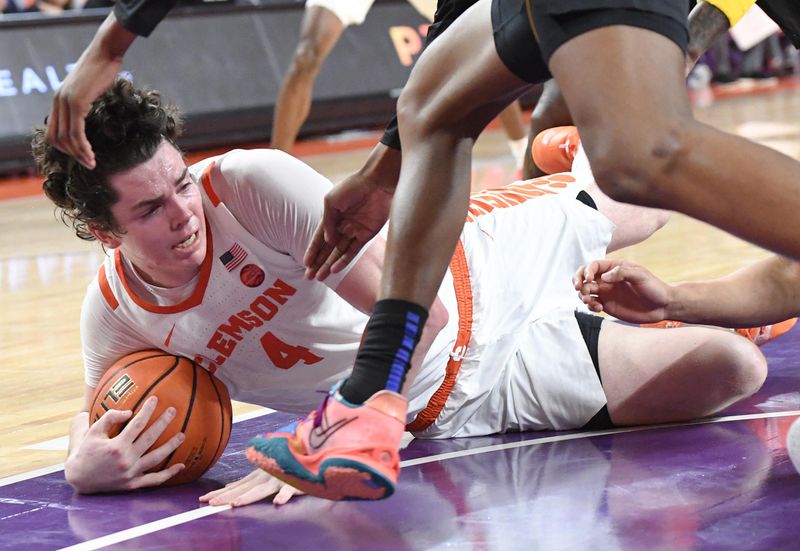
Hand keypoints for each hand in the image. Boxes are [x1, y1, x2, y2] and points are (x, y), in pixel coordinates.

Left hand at [46, 53, 121, 168]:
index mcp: (59, 99)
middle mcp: (58, 101)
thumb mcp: (88, 88)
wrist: (105, 52)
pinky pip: (76, 132)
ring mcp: (66, 102)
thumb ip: (83, 101)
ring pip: (67, 138)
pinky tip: (91, 153)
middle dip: (72, 155)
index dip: (65, 148)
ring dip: (79, 154)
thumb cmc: (102, 69)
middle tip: (89, 163)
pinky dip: (83, 146)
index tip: (82, 155)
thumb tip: (87, 112)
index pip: (53, 132)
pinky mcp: (77, 103)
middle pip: (57, 139)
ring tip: (92, 162)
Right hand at [65, 396, 184, 492]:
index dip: (147, 410)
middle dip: (163, 422)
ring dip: (171, 446)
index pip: (137, 424)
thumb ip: (110, 418)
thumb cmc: (86, 450)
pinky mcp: (133, 484)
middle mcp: (126, 460)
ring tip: (182, 435)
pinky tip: (181, 466)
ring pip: (156, 458)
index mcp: (116, 446)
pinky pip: (154, 480)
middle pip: (150, 438)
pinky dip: (168, 474)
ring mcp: (131, 473)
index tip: (155, 399)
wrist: (78, 478)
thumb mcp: (93, 431)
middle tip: (173, 411)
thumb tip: (130, 412)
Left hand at [199, 469, 303, 506]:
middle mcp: (265, 476)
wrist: (306, 449)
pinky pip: (290, 489)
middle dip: (226, 496)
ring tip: (236, 504)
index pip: (236, 485)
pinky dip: (284, 495)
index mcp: (257, 475)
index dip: (220, 492)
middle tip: (211, 503)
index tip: (204, 499)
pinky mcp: (295, 482)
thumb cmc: (285, 463)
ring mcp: (279, 479)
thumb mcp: (264, 471)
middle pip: (243, 489)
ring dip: (249, 496)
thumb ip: (249, 480)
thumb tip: (230, 486)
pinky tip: (278, 502)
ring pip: (262, 489)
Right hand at [304, 170, 392, 280]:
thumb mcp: (331, 201)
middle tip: (309, 277)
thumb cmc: (352, 187)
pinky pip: (353, 251)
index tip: (305, 264)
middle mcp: (342, 226)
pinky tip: (334, 269)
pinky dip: (344, 260)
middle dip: (318, 263)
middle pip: (328, 249)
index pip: (319, 238)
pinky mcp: (367, 235)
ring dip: (329, 265)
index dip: (312, 251)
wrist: (377, 182)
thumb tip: (329, 242)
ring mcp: (354, 231)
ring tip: (320, 277)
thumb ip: (328, 222)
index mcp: (332, 217)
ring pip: (339, 253)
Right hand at [574, 259, 670, 322]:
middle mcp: (607, 279)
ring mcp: (606, 293)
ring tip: (589, 301)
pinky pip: (591, 304)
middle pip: (584, 277)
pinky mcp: (607, 305)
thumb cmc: (654, 287)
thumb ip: (622, 272)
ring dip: (582, 295)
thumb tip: (603, 276)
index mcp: (614, 268)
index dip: (587, 270)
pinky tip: (598, 308)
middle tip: (578, 288)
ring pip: (585, 291)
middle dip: (577, 280)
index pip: (593, 265)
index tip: (588, 278)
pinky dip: (590, 306)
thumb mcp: (640, 275)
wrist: (663, 306)